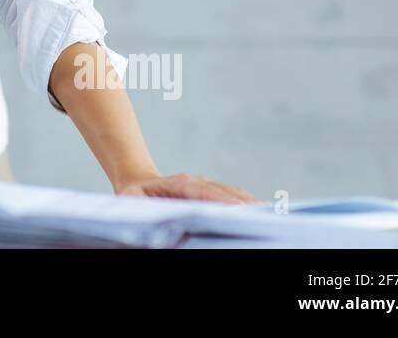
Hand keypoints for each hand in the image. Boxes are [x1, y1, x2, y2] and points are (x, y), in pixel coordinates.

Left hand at [115, 172, 257, 203]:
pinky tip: (258, 212)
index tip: (238, 207)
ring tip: (266, 214)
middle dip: (241, 203)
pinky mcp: (210, 191)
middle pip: (222, 191)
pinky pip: (231, 195)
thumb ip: (140, 204)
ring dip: (247, 203)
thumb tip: (150, 216)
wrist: (138, 182)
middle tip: (260, 214)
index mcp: (178, 183)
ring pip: (230, 192)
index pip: (203, 191)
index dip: (221, 199)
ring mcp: (204, 184)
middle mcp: (195, 181)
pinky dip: (245, 202)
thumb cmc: (134, 195)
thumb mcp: (131, 199)